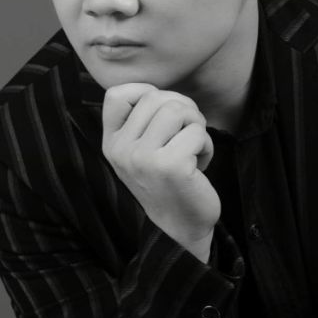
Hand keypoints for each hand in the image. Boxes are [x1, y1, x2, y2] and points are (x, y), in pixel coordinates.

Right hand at [101, 84, 219, 261]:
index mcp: (111, 143)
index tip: (163, 114)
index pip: (115, 94)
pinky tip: (200, 165)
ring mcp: (143, 158)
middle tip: (187, 133)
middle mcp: (121, 150)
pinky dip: (206, 145)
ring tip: (193, 147)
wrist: (179, 227)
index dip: (146, 92)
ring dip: (196, 125)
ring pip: (177, 109)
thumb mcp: (142, 150)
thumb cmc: (168, 180)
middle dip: (183, 109)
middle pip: (156, 97)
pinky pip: (196, 132)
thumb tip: (159, 90)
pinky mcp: (169, 166)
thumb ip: (143, 120)